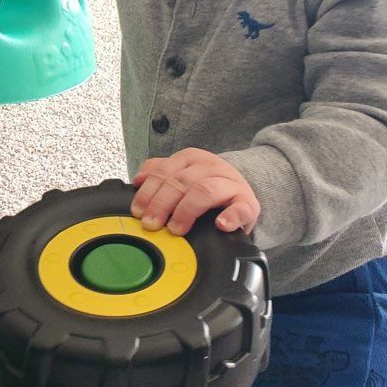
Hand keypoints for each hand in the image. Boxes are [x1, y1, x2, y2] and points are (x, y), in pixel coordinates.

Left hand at [130, 148, 259, 235]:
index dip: (149, 192)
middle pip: (182, 181)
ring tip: (176, 228)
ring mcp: (231, 184)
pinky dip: (231, 217)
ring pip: (206, 190)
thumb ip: (160, 174)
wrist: (240, 192)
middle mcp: (211, 167)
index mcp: (191, 158)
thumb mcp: (182, 175)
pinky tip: (220, 225)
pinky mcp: (248, 203)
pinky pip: (241, 208)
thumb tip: (138, 180)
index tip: (138, 211)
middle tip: (152, 224)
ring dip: (187, 210)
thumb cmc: (206, 187)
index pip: (166, 171)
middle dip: (162, 204)